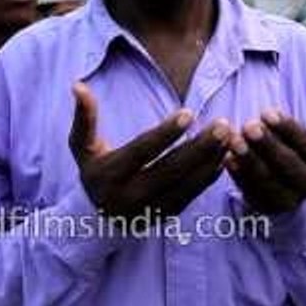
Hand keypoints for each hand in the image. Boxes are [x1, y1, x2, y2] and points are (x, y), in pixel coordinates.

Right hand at [69, 83, 229, 220]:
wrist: (97, 219)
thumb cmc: (93, 171)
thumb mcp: (81, 146)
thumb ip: (83, 117)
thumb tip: (77, 85)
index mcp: (109, 175)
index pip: (141, 151)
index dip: (165, 133)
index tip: (189, 113)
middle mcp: (129, 196)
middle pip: (170, 169)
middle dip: (199, 147)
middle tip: (222, 125)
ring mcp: (149, 209)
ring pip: (186, 184)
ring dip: (210, 160)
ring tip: (228, 136)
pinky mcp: (165, 216)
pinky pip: (192, 195)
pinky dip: (209, 176)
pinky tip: (223, 156)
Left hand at [224, 109, 305, 215]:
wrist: (285, 181)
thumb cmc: (287, 145)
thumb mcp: (293, 134)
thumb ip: (280, 124)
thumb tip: (267, 113)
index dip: (288, 128)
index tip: (266, 113)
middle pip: (289, 164)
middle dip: (268, 144)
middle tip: (248, 127)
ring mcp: (290, 200)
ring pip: (269, 180)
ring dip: (250, 159)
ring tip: (234, 140)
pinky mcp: (267, 208)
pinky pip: (252, 192)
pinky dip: (239, 175)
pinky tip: (228, 159)